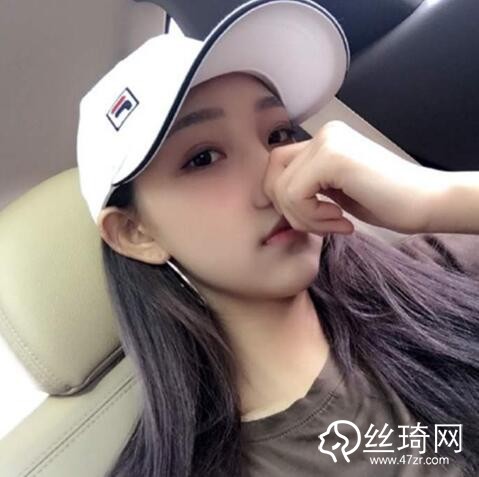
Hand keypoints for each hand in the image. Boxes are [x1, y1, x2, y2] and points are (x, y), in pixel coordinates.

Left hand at [262, 121, 444, 235]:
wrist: (425, 203)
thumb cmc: (384, 201)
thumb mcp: (333, 193)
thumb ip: (305, 188)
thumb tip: (266, 198)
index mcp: (323, 141)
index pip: (276, 166)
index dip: (281, 198)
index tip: (309, 219)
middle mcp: (323, 135)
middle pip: (272, 174)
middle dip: (288, 209)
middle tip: (321, 224)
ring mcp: (327, 142)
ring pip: (281, 188)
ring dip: (305, 218)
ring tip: (336, 224)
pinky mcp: (332, 157)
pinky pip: (295, 194)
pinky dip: (312, 217)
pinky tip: (341, 221)